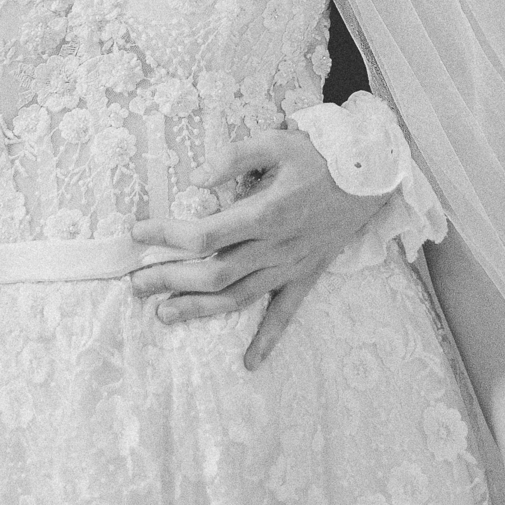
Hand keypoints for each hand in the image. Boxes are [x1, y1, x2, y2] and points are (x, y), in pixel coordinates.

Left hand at [129, 128, 388, 369]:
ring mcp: (291, 267)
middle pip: (214, 273)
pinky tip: (249, 363)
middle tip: (135, 284)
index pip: (205, 235)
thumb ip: (233, 156)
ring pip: (240, 297)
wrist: (369, 175)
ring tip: (165, 314)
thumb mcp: (274, 141)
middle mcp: (275, 247)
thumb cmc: (317, 155)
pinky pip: (286, 314)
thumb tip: (194, 177)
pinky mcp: (307, 276)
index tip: (137, 234)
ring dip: (201, 309)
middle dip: (171, 280)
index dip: (167, 236)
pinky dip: (268, 340)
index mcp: (265, 213)